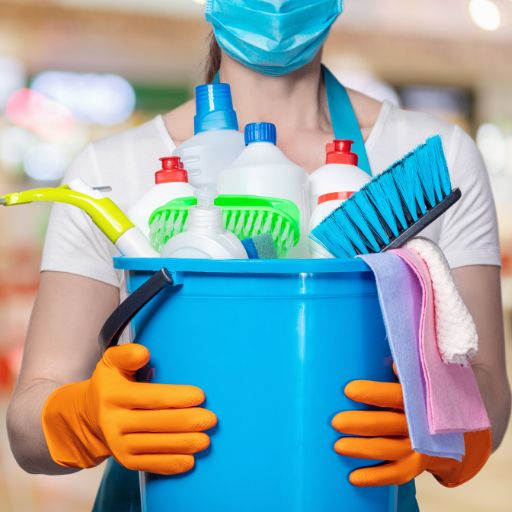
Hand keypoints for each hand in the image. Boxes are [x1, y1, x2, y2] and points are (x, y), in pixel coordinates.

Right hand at [42, 343, 216, 474]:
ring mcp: (118, 444)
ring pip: (155, 445)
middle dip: (186, 422)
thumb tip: (144, 353)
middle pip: (156, 423)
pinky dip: (170, 464)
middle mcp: (114, 421)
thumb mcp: (111, 362)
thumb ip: (127, 354)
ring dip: (183, 444)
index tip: (200, 396)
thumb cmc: (111, 383)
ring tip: (206, 440)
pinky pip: (149, 465)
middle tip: (211, 420)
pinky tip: (189, 461)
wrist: (89, 415)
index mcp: (114, 395)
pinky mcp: (124, 460)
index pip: (150, 397)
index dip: (176, 397)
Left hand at [332, 378, 490, 486]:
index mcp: (420, 399)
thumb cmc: (425, 397)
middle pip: (388, 424)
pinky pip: (396, 474)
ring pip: (389, 450)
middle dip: (360, 424)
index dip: (373, 393)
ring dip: (362, 450)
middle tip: (336, 422)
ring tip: (338, 446)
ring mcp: (421, 447)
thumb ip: (406, 372)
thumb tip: (394, 365)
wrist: (456, 426)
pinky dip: (375, 477)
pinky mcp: (417, 465)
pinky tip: (354, 476)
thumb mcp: (421, 380)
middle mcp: (421, 424)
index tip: (349, 390)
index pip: (395, 395)